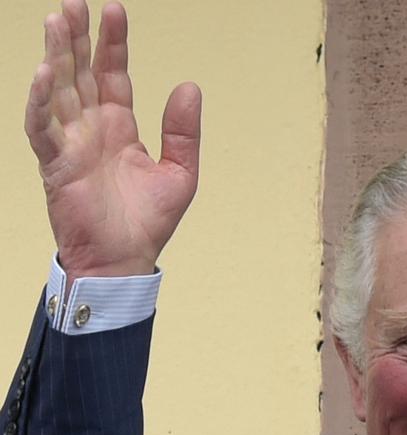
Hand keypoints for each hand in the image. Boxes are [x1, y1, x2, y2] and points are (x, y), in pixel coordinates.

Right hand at [25, 0, 200, 284]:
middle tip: (73, 2)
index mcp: (119, 126)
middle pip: (79, 72)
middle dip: (76, 37)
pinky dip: (41, 101)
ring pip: (59, 90)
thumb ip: (183, 131)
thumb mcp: (180, 172)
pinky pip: (43, 127)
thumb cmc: (146, 222)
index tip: (113, 10)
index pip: (112, 74)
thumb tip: (189, 86)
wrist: (125, 262)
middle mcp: (91, 129)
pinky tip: (45, 73)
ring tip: (57, 21)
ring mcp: (71, 144)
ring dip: (56, 55)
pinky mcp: (56, 165)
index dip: (111, 43)